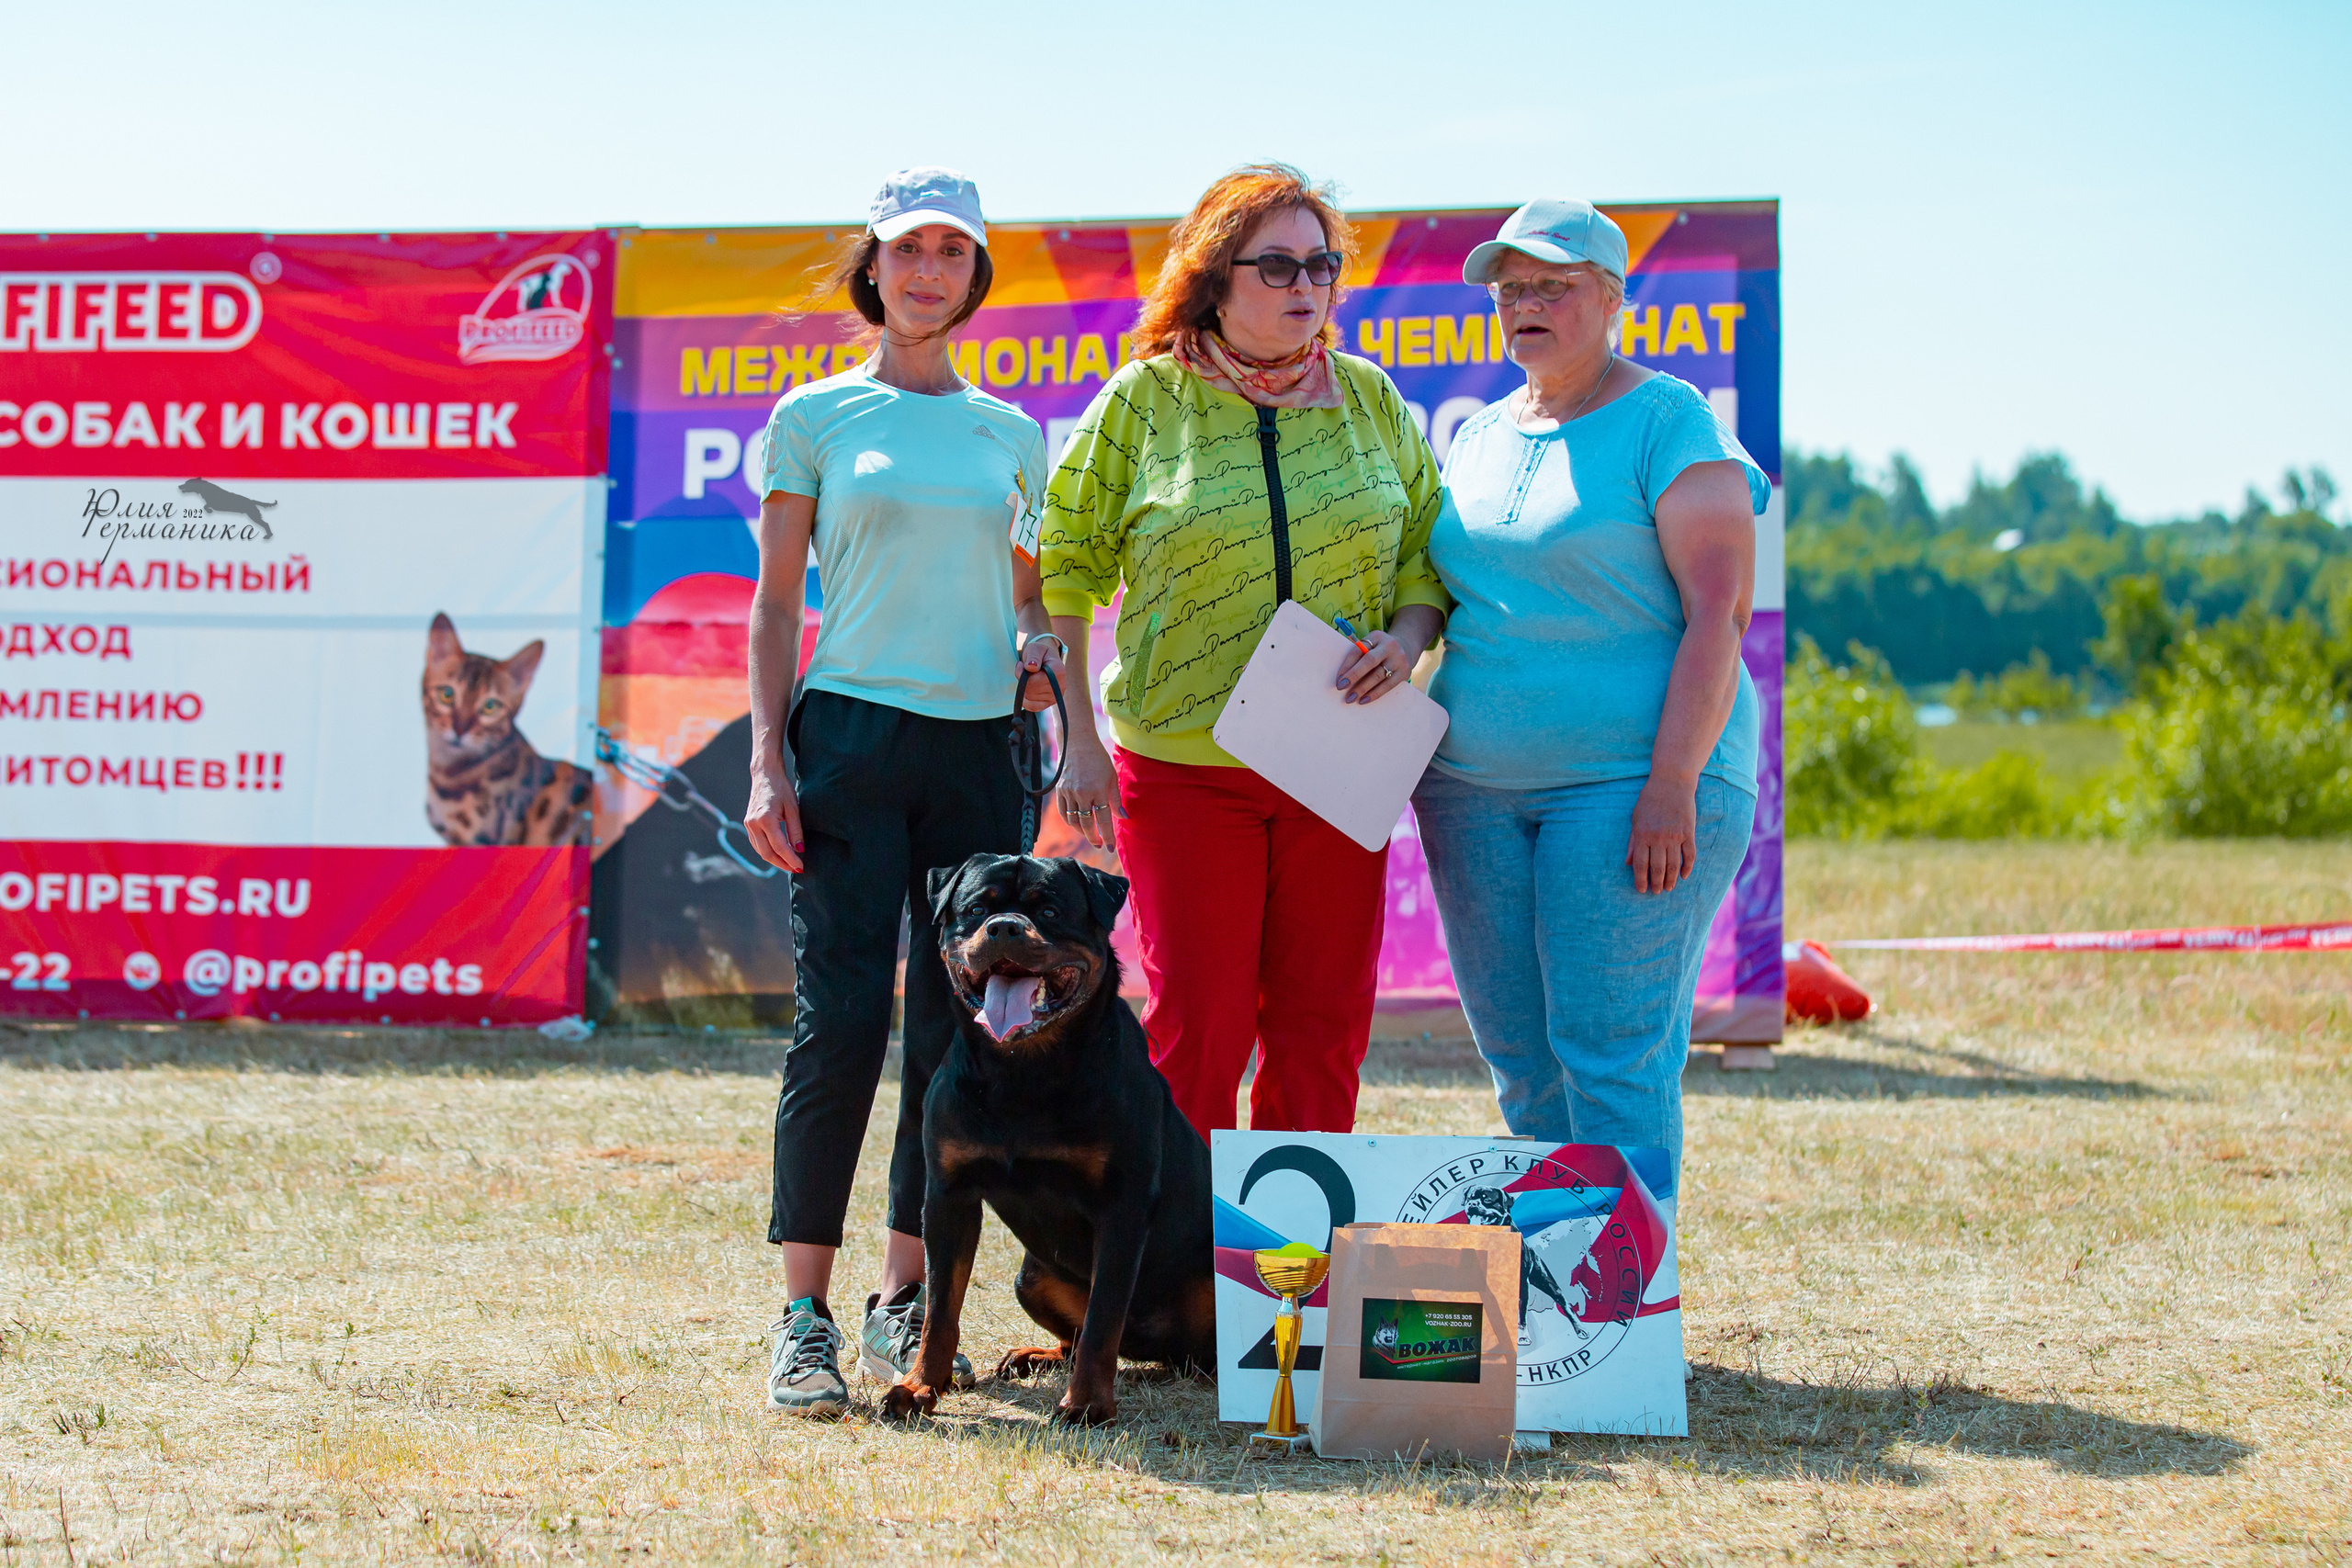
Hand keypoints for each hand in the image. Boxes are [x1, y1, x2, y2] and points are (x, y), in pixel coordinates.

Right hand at [745, 754, 804, 873]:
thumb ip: (796, 830)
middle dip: (782, 864)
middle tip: (796, 869)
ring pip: (760, 851)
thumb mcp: (793, 808)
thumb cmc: (781, 789)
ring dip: (775, 860)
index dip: (791, 859)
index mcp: (765, 819)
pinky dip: (768, 852)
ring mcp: (748, 825)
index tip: (801, 866)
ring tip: (790, 864)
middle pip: (767, 853)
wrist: (764, 775)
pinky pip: (757, 844)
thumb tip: (799, 850)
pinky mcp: (747, 824)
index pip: (779, 847)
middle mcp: (753, 824)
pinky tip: (779, 854)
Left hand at [1017, 634, 1065, 712]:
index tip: (1021, 665)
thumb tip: (1031, 667)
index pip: (1033, 682)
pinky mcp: (1050, 703)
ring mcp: (1056, 696)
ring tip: (1029, 677)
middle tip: (1024, 670)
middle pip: (1030, 691)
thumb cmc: (1040, 653)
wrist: (1047, 660)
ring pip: (1029, 698)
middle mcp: (1060, 686)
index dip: (1022, 674)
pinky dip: (1026, 699)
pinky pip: (1032, 707)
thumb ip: (1033, 656)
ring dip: (1024, 688)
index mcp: (1058, 671)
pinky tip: (1028, 689)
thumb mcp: (1035, 648)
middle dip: (1022, 680)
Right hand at [1055, 738, 1124, 850]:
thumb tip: (1123, 818)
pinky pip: (1063, 812)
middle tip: (1099, 844)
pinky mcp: (1059, 790)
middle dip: (1094, 837)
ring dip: (1082, 831)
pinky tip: (1077, 825)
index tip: (1110, 848)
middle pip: (1087, 823)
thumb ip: (1116, 799)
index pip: (1104, 819)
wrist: (1077, 743)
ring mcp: (1069, 792)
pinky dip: (1070, 821)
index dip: (1107, 835)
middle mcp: (1082, 793)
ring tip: (1089, 835)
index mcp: (1098, 790)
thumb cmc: (1098, 759)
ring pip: (1073, 820)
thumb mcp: (1111, 777)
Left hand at [1336, 628, 1414, 704]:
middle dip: (1354, 675)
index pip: (1359, 650)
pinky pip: (1388, 685)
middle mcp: (1389, 646)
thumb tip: (1342, 677)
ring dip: (1362, 688)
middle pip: (1370, 661)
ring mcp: (1399, 659)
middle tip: (1341, 687)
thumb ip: (1358, 655)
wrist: (1406, 648)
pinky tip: (1364, 699)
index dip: (1347, 665)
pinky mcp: (1404, 672)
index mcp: (1377, 636)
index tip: (1338, 679)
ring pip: (1378, 676)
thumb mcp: (1371, 645)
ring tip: (1350, 698)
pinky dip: (1374, 694)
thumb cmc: (1379, 649)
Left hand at [1625, 776, 1695, 893]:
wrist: (1671, 782)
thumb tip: (1628, 863)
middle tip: (1656, 892)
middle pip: (1658, 868)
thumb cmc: (1650, 800)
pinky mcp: (1689, 832)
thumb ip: (1633, 842)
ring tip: (1669, 888)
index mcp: (1642, 835)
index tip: (1641, 890)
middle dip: (1656, 883)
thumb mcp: (1636, 819)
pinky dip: (1688, 868)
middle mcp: (1658, 837)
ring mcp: (1675, 836)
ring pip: (1674, 865)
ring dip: (1672, 879)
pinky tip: (1684, 875)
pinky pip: (1690, 855)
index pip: (1641, 865)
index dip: (1640, 880)